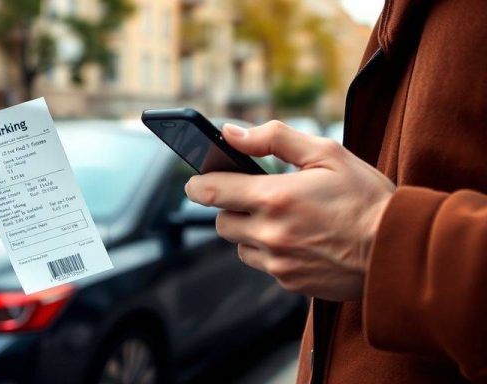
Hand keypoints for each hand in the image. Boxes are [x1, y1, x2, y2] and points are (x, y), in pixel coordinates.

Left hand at [185, 121, 394, 300]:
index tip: (196, 180)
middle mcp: (270, 234)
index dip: (197, 184)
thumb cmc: (367, 197)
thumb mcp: (326, 153)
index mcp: (275, 198)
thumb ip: (274, 137)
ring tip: (284, 219)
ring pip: (240, 246)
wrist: (399, 250)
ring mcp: (278, 263)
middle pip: (221, 222)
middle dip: (231, 207)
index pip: (210, 192)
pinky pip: (264, 265)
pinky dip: (271, 252)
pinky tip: (300, 239)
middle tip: (257, 197)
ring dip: (250, 232)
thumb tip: (230, 133)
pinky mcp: (289, 282)